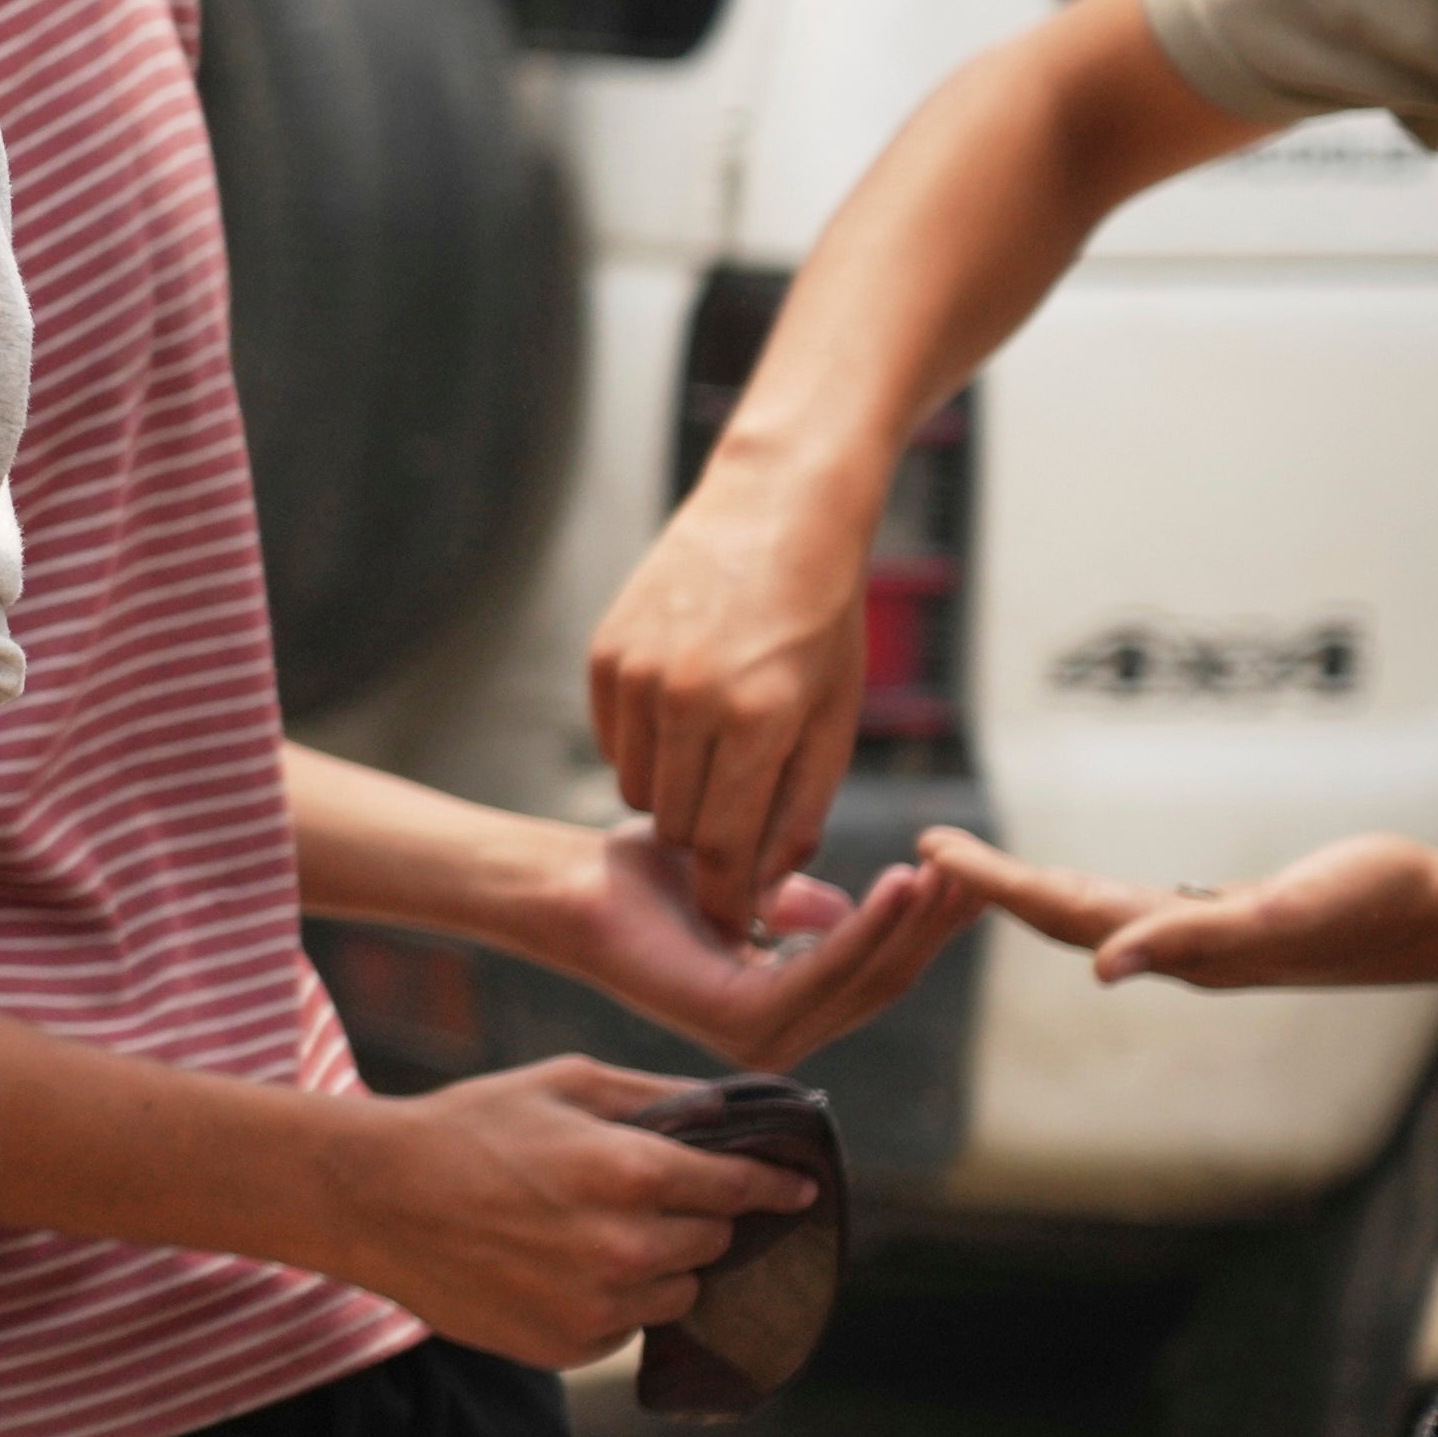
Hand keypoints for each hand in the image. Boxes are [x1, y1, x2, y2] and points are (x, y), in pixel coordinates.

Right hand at [322, 1058, 820, 1366]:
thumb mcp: (562, 1082)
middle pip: (717, 1243)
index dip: (776, 1185)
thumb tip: (734, 1110)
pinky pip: (627, 1328)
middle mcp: (629, 1247)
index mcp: (634, 1172)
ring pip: (679, 1292)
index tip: (800, 1190)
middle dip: (697, 1219)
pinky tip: (558, 1267)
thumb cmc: (468, 1127)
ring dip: (658, 1265)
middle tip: (646, 1198)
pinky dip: (612, 1302)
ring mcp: (600, 1306)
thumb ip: (658, 1095)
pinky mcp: (570, 1347)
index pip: (743, 1188)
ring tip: (592, 1234)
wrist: (374, 1199)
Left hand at [548, 825, 977, 1068]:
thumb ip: (793, 901)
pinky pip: (825, 970)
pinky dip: (869, 925)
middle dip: (937, 924)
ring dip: (915, 922)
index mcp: (782, 1004)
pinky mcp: (741, 1020)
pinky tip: (901, 883)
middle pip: (884, 976)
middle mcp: (777, 1031)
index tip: (970, 871)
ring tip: (953, 872)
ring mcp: (760, 1035)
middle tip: (984, 872)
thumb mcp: (741, 878)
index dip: (927, 922)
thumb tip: (846, 905)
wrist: (568, 882)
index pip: (877, 967)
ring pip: (865, 975)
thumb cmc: (638, 876)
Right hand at [588, 486, 869, 926]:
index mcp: (760, 720)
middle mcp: (688, 699)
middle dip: (709, 844)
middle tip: (738, 824)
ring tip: (717, 758)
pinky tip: (684, 715)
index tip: (736, 923)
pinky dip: (645, 750)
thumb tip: (767, 887)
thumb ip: (800, 807)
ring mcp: (637, 673)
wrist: (774, 512)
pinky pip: (613, 744)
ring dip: (675, 795)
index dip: (730, 898)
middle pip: (679, 827)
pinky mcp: (605, 655)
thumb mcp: (833, 718)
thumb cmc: (821, 622)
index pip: (727, 849)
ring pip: (639, 789)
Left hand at [921, 827, 1437, 992]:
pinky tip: (1064, 891)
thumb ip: (1191, 939)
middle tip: (924, 849)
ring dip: (1026, 892)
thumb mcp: (1282, 916)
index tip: (931, 854)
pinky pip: (1129, 909)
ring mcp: (1200, 937)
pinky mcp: (1225, 919)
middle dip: (989, 886)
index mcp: (1177, 946)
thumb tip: (1106, 966)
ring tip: (968, 867)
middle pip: (1060, 914)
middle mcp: (1177, 947)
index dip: (994, 885)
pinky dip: (1083, 895)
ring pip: (1089, 914)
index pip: (1060, 913)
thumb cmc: (1370, 908)